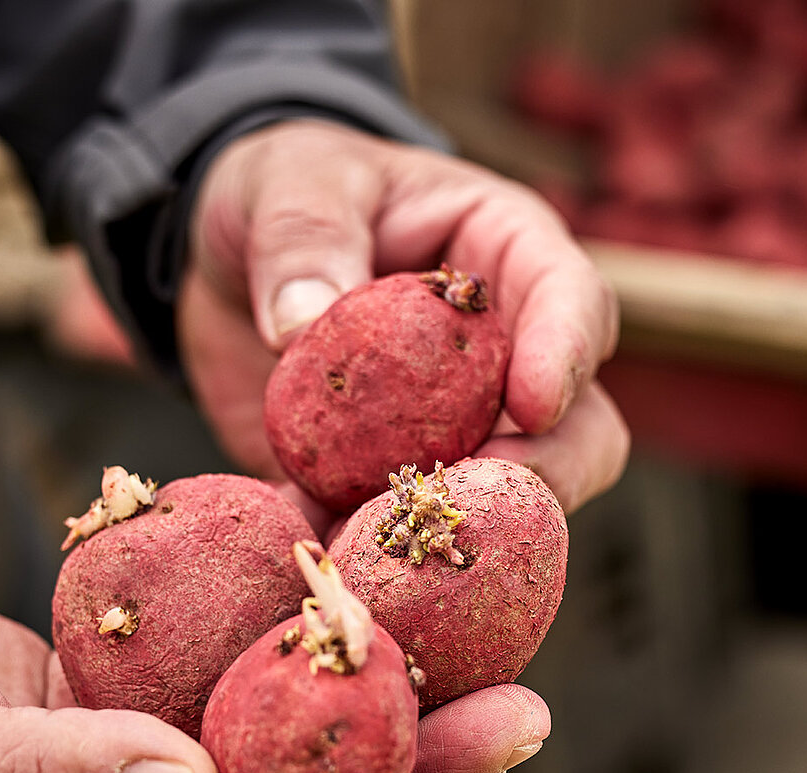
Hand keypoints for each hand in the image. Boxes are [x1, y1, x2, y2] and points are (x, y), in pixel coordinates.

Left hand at [179, 118, 630, 514]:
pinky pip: (401, 534)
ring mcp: (460, 429)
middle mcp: (508, 354)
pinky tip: (318, 553)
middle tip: (467, 492)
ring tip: (386, 541)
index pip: (574, 301)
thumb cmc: (287, 191)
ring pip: (509, 500)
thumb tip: (299, 322)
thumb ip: (300, 237)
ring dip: (458, 527)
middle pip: (578, 427)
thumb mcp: (286, 184)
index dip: (569, 354)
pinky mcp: (393, 481)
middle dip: (541, 472)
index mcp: (506, 256)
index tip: (535, 402)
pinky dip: (366, 552)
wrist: (228, 261)